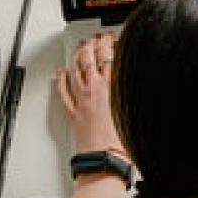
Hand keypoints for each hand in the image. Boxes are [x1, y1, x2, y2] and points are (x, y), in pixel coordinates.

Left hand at [56, 35, 124, 155]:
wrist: (106, 160)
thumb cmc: (124, 142)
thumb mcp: (137, 110)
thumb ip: (134, 91)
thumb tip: (135, 80)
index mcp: (113, 87)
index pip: (110, 56)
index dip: (109, 43)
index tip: (110, 38)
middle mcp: (95, 90)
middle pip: (90, 59)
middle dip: (92, 45)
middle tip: (95, 39)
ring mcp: (82, 100)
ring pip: (76, 70)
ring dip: (77, 56)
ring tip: (79, 48)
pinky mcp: (73, 113)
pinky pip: (63, 92)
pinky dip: (61, 80)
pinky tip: (60, 73)